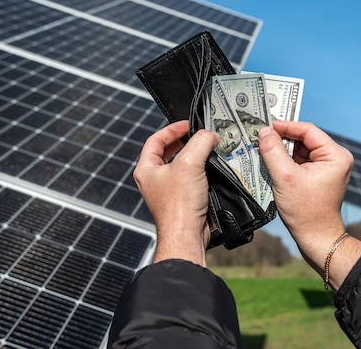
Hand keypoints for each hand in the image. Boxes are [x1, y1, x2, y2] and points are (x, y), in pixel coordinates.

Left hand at [133, 120, 219, 265]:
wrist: (187, 236)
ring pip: (182, 166)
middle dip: (185, 142)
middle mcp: (155, 180)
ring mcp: (168, 191)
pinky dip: (202, 172)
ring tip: (209, 149)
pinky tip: (213, 169)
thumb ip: (200, 142)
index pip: (156, 139)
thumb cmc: (179, 206)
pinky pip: (192, 180)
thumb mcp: (190, 163)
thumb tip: (210, 135)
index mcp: (146, 169)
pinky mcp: (183, 200)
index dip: (172, 129)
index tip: (188, 124)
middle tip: (200, 136)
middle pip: (168, 151)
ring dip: (196, 157)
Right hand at [258, 121, 360, 289]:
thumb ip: (273, 151)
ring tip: (265, 152)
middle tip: (262, 138)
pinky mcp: (319, 175)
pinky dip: (286, 160)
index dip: (286, 126)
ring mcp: (328, 167)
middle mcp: (336, 158)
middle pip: (304, 138)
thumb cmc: (306, 211)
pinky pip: (301, 160)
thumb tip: (264, 131)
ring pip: (301, 149)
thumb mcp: (285, 177)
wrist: (316, 237)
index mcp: (335, 155)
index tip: (266, 126)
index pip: (308, 130)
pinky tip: (273, 164)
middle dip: (283, 139)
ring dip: (283, 150)